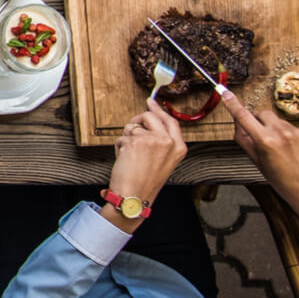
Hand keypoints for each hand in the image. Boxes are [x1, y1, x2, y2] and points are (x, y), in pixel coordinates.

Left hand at [103, 98, 186, 230]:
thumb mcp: (164, 161)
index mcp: (179, 147)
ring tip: (131, 155)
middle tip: (132, 130)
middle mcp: (168, 141)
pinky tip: (124, 159)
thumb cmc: (145, 182)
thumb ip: (162, 142)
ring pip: (133, 126)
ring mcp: (152, 139)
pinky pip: (122, 136)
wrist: (135, 195)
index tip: (150, 102)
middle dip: (137, 121)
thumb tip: (148, 122)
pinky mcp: (136, 141)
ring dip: (127, 138)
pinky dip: (119, 146)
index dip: (158, 110)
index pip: (170, 120)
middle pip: (149, 116)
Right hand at [220, 89, 298, 225]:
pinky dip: (287, 134)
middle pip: (261, 113)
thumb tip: (237, 124)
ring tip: (279, 148)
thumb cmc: (283, 181)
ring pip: (276, 120)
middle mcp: (281, 133)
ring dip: (272, 128)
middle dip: (257, 121)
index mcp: (266, 141)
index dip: (233, 104)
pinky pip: (290, 127)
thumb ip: (244, 140)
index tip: (226, 93)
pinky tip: (291, 149)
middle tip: (259, 136)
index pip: (244, 116)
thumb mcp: (257, 162)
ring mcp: (296, 132)